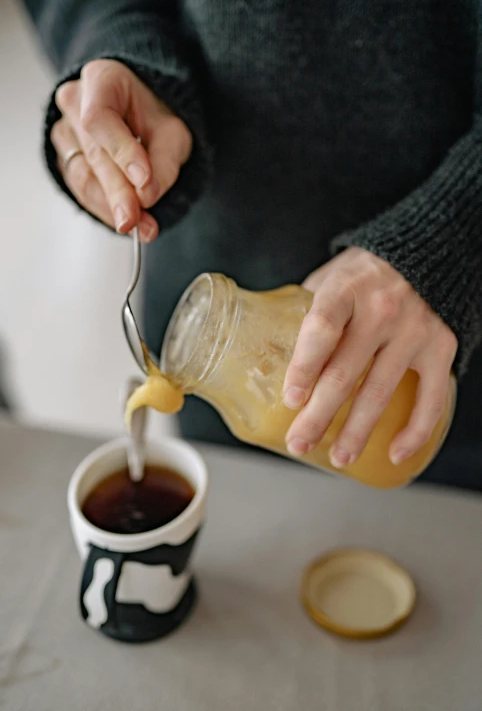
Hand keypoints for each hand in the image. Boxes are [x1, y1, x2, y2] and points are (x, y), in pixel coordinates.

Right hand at [51, 59, 192, 240]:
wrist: (141, 112)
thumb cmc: (155, 114)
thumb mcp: (174, 131)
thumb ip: (164, 162)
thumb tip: (146, 195)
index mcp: (101, 79)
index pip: (100, 118)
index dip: (121, 152)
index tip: (144, 181)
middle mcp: (74, 102)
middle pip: (93, 154)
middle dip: (118, 193)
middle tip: (136, 221)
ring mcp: (64, 131)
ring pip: (84, 177)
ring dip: (112, 208)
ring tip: (142, 228)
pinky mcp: (65, 159)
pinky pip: (81, 190)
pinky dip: (105, 210)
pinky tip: (128, 221)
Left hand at [283, 247, 457, 466]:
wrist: (431, 252)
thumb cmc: (367, 272)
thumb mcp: (333, 276)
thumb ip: (307, 309)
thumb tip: (268, 348)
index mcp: (347, 289)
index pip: (321, 329)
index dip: (305, 366)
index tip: (291, 399)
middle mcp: (382, 310)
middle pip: (345, 372)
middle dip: (319, 415)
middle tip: (299, 442)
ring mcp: (414, 331)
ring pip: (381, 392)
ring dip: (357, 432)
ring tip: (339, 458)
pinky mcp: (442, 348)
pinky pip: (431, 398)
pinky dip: (414, 431)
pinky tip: (394, 453)